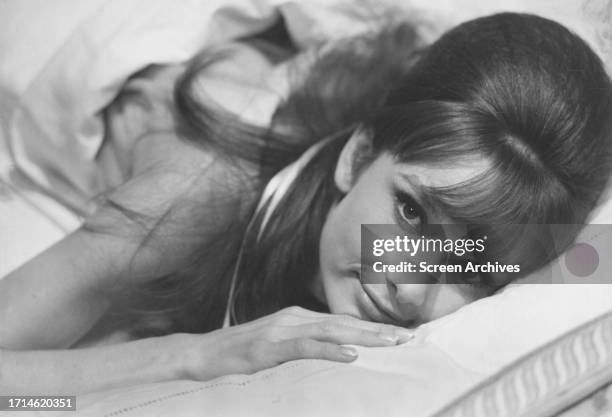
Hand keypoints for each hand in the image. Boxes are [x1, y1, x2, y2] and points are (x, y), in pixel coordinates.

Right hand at [182, 306, 413, 380]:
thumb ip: (304, 343)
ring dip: (364, 336)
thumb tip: (334, 351)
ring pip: (331, 330)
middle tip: (409, 337)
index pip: (343, 321)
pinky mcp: (269, 346)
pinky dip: (329, 348)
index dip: (373, 327)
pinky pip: (305, 346)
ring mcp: (282, 329)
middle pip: (344, 322)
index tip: (400, 334)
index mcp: (299, 317)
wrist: (203, 353)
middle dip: (378, 330)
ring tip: (391, 342)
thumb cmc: (242, 352)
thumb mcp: (279, 346)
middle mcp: (294, 317)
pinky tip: (350, 354)